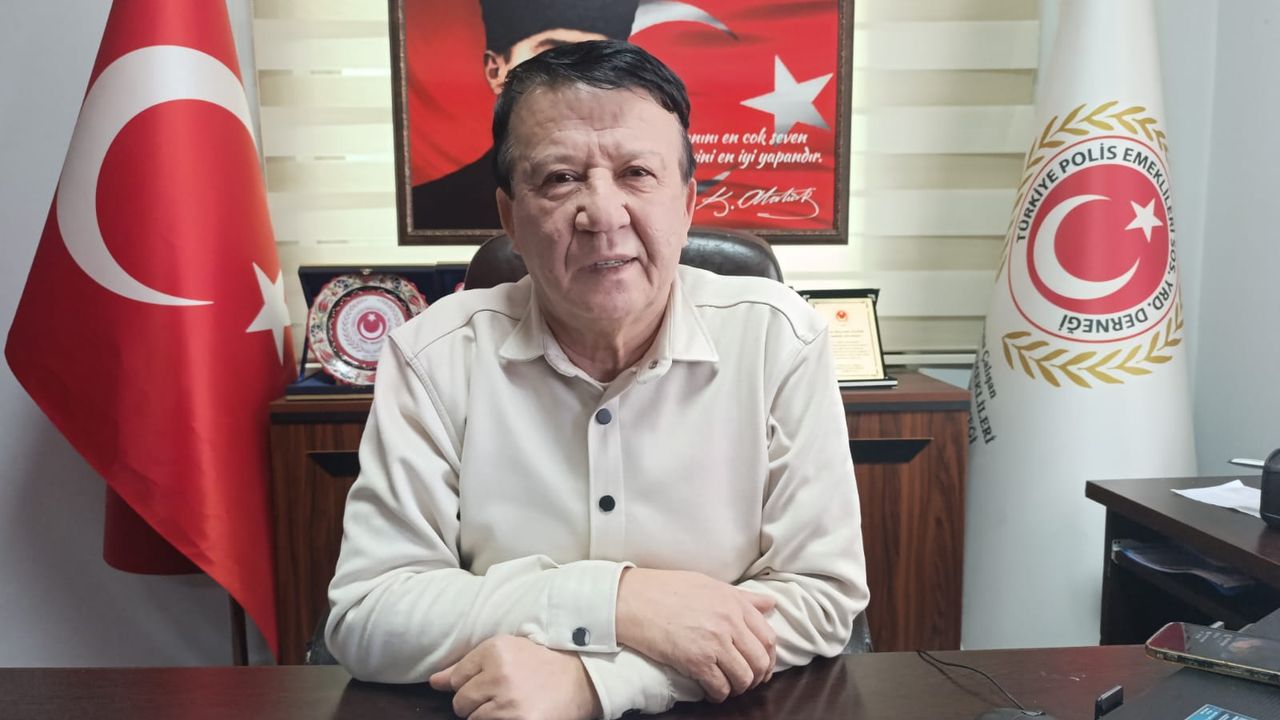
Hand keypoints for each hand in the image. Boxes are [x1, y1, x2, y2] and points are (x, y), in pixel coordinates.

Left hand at [428, 635, 601, 719]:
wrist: (583, 680)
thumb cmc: (542, 664)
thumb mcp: (507, 652)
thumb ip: (466, 666)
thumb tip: (434, 681)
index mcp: (495, 649)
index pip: (456, 678)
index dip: (473, 684)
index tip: (493, 683)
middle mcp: (499, 673)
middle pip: (461, 701)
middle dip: (476, 703)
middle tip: (504, 696)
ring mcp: (508, 701)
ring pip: (473, 719)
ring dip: (489, 716)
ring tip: (514, 704)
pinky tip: (518, 714)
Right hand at [615, 568, 776, 701]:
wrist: (631, 599)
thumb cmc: (666, 589)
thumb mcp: (708, 585)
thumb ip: (741, 598)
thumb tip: (770, 605)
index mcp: (734, 602)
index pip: (768, 637)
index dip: (768, 658)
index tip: (761, 666)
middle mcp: (729, 622)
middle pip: (760, 661)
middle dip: (757, 677)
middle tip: (746, 681)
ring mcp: (714, 642)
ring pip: (744, 678)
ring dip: (738, 688)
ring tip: (728, 687)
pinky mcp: (696, 660)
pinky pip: (720, 687)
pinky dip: (718, 695)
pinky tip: (711, 692)